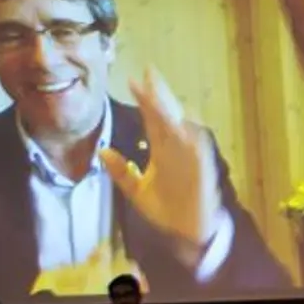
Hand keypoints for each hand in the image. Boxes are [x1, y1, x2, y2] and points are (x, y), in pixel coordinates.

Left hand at [100, 67, 224, 254]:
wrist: (186, 232)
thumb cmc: (165, 210)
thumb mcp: (136, 191)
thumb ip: (121, 172)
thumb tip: (102, 151)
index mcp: (161, 151)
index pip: (151, 119)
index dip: (143, 100)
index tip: (131, 80)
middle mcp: (175, 149)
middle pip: (166, 116)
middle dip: (159, 95)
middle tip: (150, 71)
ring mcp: (189, 158)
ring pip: (180, 127)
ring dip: (172, 110)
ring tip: (162, 93)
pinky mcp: (201, 170)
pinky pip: (199, 150)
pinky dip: (193, 136)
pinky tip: (186, 121)